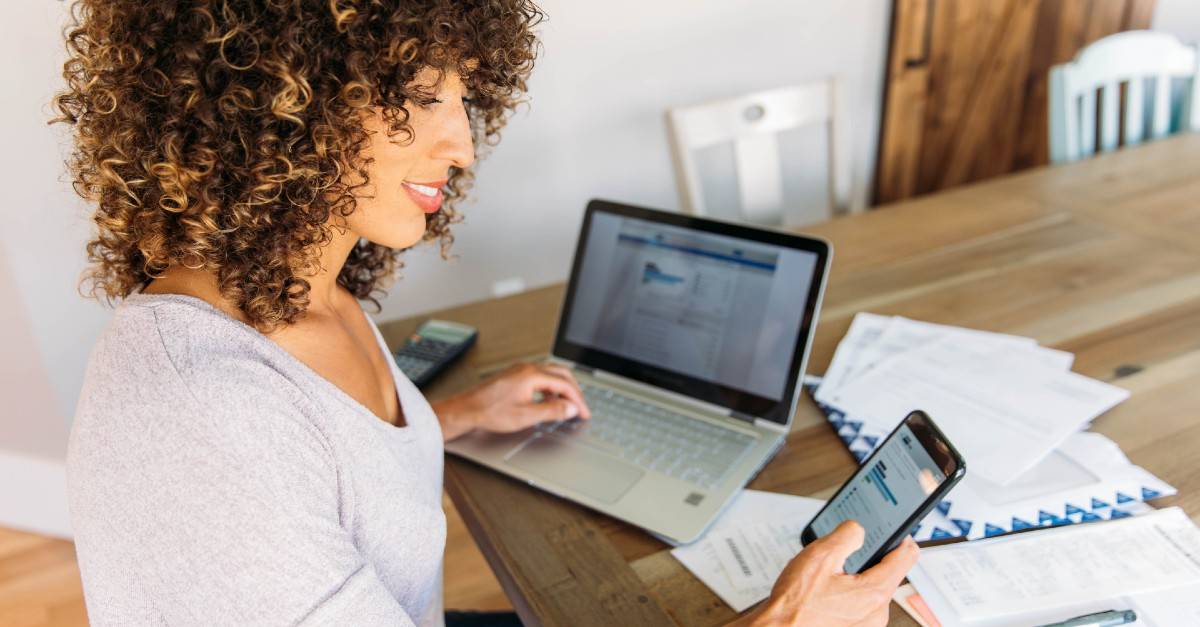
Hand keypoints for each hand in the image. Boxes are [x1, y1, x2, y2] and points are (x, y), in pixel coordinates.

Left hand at [432, 362, 591, 440]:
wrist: (466, 409)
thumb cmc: (489, 412)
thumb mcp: (526, 416)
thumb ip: (552, 411)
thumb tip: (570, 409)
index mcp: (532, 375)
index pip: (565, 384)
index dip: (578, 400)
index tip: (584, 412)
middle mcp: (527, 368)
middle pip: (562, 374)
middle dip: (574, 391)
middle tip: (580, 407)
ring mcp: (520, 370)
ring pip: (551, 374)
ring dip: (562, 389)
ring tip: (567, 406)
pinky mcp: (515, 375)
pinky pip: (540, 377)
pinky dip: (550, 388)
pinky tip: (548, 401)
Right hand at [732, 521, 918, 626]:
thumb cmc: (794, 605)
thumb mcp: (819, 556)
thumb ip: (846, 535)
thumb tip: (858, 530)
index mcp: (873, 592)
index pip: (906, 557)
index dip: (902, 538)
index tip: (898, 531)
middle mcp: (876, 613)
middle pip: (887, 574)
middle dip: (870, 560)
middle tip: (847, 552)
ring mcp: (867, 625)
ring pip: (871, 591)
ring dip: (856, 579)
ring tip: (828, 577)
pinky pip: (860, 607)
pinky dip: (848, 596)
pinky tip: (826, 593)